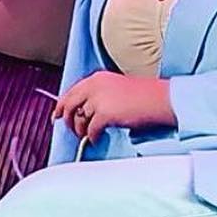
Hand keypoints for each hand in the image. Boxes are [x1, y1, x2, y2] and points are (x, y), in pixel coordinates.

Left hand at [52, 71, 175, 144]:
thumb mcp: (117, 88)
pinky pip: (91, 130)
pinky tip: (97, 139)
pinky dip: (92, 137)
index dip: (62, 104)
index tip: (57, 114)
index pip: (72, 91)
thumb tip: (86, 111)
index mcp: (98, 78)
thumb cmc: (145, 96)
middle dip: (67, 119)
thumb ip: (100, 95)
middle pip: (69, 104)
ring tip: (88, 135)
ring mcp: (99, 99)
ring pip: (79, 119)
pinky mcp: (104, 113)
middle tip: (71, 130)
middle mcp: (95, 86)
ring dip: (81, 130)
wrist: (160, 100)